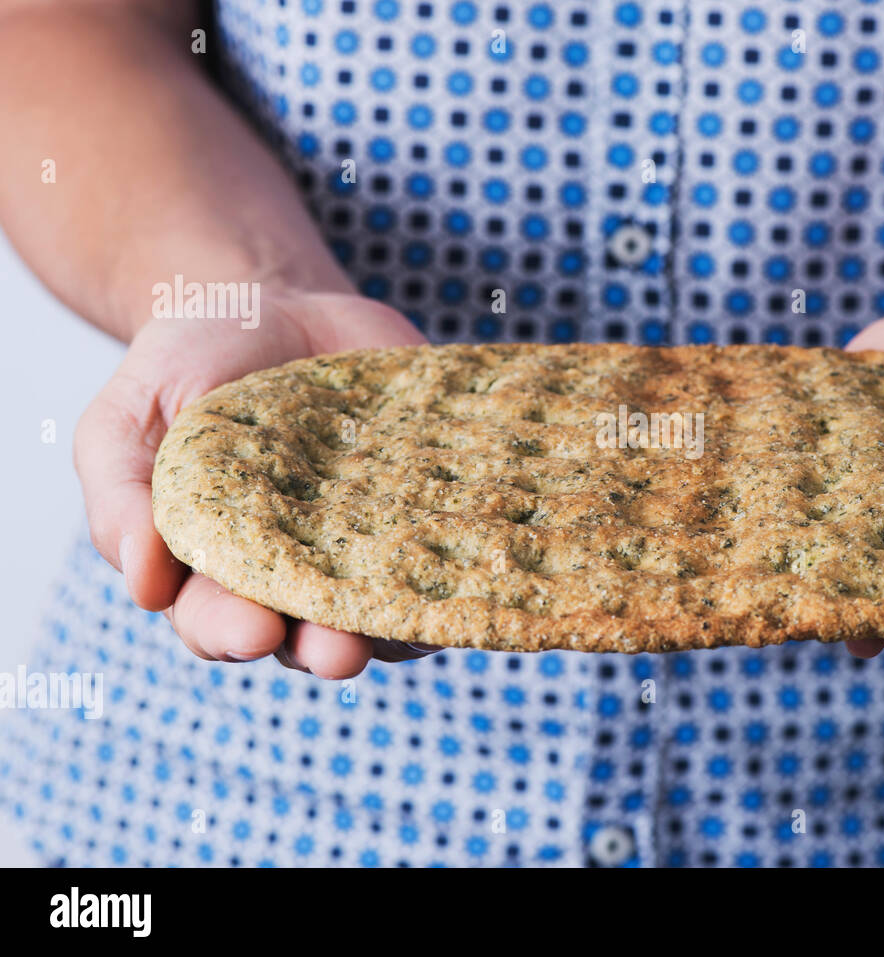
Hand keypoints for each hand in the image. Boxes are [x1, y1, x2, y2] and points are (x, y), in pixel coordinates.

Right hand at [74, 290, 432, 678]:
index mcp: (216, 568)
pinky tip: (473, 564)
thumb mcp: (127, 420)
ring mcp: (365, 542)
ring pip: (384, 610)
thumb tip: (143, 587)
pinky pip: (445, 552)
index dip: (232, 633)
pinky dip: (458, 564)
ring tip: (409, 622)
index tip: (253, 631)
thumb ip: (120, 497)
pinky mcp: (422, 506)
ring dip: (397, 627)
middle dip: (323, 648)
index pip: (218, 623)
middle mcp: (296, 571)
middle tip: (340, 652)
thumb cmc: (186, 367)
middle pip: (308, 634)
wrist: (272, 304)